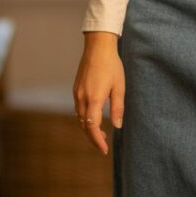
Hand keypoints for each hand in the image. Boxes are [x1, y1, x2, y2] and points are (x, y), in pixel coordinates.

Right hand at [73, 32, 124, 154]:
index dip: (97, 140)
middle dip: (93, 137)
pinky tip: (94, 117)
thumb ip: (117, 108)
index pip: (92, 127)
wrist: (98, 47)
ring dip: (88, 128)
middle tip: (103, 144)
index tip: (104, 149)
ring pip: (80, 118)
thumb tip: (117, 126)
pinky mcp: (76, 89)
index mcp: (94, 99)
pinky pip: (78, 109)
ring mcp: (77, 93)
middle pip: (84, 125)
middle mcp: (82, 98)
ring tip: (101, 132)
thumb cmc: (112, 66)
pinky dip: (85, 117)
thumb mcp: (119, 87)